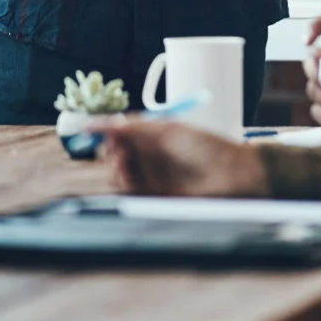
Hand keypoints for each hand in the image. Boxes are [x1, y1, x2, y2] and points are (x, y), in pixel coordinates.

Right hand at [99, 121, 268, 197]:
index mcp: (155, 135)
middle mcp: (152, 156)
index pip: (121, 132)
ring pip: (120, 174)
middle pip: (116, 154)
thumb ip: (135, 128)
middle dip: (108, 149)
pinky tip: (128, 174)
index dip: (104, 130)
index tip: (86, 128)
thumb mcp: (168, 131)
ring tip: (121, 160)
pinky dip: (124, 182)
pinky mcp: (157, 198)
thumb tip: (105, 122)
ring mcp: (154, 177)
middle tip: (112, 146)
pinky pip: (132, 191)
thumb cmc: (206, 147)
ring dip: (114, 166)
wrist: (233, 174)